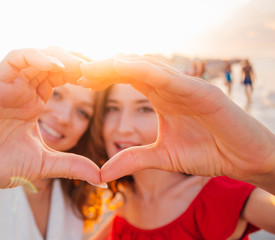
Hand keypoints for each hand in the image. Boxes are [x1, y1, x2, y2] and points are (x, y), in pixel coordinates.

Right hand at [0, 48, 100, 201]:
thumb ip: (72, 165)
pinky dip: (36, 57)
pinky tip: (56, 66)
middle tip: (99, 69)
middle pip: (54, 62)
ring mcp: (9, 85)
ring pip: (38, 55)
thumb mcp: (44, 164)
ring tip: (81, 67)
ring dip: (61, 56)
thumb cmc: (0, 167)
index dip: (83, 75)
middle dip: (77, 62)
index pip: (62, 77)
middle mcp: (23, 90)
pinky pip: (15, 59)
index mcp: (34, 103)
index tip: (102, 82)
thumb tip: (102, 177)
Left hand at [79, 57, 274, 189]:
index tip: (79, 81)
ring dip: (119, 65)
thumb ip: (133, 159)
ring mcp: (187, 85)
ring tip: (93, 66)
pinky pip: (170, 77)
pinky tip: (124, 67)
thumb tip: (101, 172)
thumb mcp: (161, 158)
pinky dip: (145, 70)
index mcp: (162, 97)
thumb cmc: (208, 152)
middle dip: (105, 68)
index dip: (104, 78)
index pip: (127, 80)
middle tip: (78, 69)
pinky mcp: (202, 91)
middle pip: (132, 69)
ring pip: (148, 67)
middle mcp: (171, 86)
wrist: (245, 159)